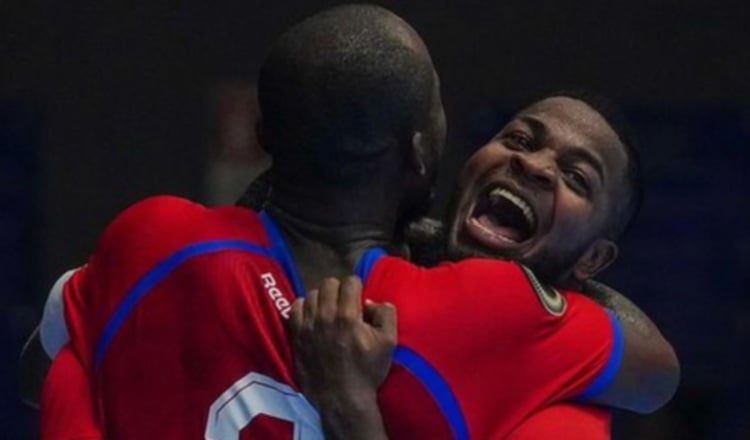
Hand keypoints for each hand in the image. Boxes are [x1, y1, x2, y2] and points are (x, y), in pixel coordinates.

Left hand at [287, 276, 395, 438]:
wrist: (342, 398)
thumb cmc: (367, 371)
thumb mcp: (389, 342)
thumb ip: (386, 314)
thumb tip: (370, 302)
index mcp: (348, 316)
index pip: (350, 281)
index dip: (357, 287)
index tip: (359, 299)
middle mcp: (325, 316)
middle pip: (329, 283)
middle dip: (339, 290)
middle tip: (345, 304)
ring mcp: (308, 325)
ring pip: (312, 294)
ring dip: (322, 298)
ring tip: (328, 311)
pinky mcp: (296, 335)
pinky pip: (295, 307)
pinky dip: (305, 307)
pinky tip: (313, 317)